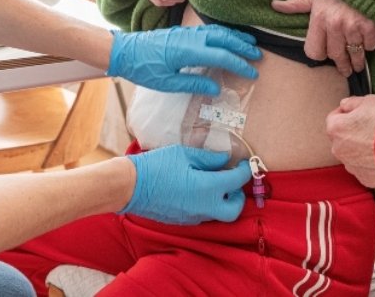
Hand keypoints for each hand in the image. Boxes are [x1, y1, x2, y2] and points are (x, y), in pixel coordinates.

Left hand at [108, 25, 261, 95]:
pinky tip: (228, 38)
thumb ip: (193, 84)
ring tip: (250, 44)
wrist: (125, 51)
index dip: (240, 64)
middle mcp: (191, 38)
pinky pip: (209, 30)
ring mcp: (187, 32)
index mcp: (189, 51)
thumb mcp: (168, 83)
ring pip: (218, 31)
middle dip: (244, 46)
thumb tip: (215, 89)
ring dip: (236, 37)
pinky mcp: (183, 32)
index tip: (252, 73)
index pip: (223, 56)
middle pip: (225, 38)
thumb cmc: (144, 69)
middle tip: (258, 56)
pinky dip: (223, 33)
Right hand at [122, 146, 249, 224]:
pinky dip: (207, 204)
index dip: (244, 171)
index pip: (236, 181)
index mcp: (207, 189)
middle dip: (238, 196)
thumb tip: (224, 160)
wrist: (130, 186)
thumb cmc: (156, 166)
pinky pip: (203, 215)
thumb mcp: (183, 154)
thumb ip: (208, 159)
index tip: (244, 163)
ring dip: (222, 200)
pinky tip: (198, 190)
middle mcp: (204, 208)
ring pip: (218, 214)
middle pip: (234, 210)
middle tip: (232, 180)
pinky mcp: (183, 221)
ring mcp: (193, 217)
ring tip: (214, 182)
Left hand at [272, 0, 374, 74]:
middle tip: (346, 70)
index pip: (314, 51)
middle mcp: (334, 25)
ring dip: (357, 61)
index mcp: (318, 19)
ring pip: (354, 54)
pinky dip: (370, 45)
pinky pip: (370, 45)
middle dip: (342, 65)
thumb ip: (297, 4)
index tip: (325, 55)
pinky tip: (368, 42)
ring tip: (357, 65)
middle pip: (335, 56)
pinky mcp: (370, 27)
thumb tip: (275, 5)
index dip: (320, 54)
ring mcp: (353, 27)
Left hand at [326, 95, 374, 188]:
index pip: (334, 118)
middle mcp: (339, 150)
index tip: (359, 114)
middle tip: (372, 129)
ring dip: (361, 151)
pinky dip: (372, 165)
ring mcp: (352, 167)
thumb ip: (352, 103)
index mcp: (336, 128)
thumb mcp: (369, 101)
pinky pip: (365, 170)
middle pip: (342, 139)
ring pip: (352, 156)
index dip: (347, 114)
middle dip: (353, 134)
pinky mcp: (366, 180)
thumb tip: (345, 105)